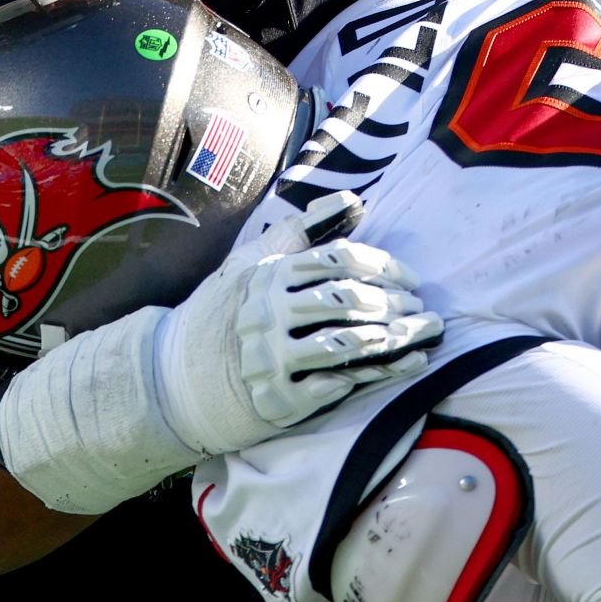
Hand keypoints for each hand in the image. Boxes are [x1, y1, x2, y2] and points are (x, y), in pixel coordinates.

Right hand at [0, 192, 441, 512]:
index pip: (338, 260)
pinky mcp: (278, 399)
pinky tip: (406, 367)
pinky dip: (378, 374)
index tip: (410, 278)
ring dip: (397, 339)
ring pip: (350, 342)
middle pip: (350, 300)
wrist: (173, 380)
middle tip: (427, 310)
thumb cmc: (221, 315)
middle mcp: (267, 312)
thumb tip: (352, 202)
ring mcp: (272, 357)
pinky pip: (339, 384)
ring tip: (426, 336)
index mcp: (266, 274)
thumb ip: (301, 233)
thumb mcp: (251, 266)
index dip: (383, 266)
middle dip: (397, 304)